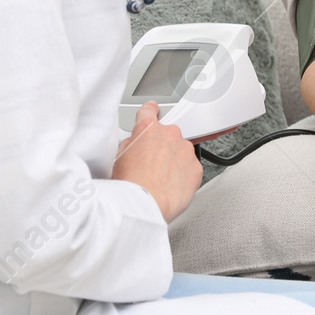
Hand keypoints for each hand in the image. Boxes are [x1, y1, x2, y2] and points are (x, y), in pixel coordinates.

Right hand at [111, 101, 202, 220]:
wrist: (146, 203)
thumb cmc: (131, 184)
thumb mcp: (119, 156)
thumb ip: (131, 143)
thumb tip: (136, 144)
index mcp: (148, 128)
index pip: (149, 111)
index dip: (150, 111)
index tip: (153, 111)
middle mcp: (169, 134)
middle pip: (167, 135)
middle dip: (161, 146)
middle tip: (151, 164)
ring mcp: (185, 149)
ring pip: (180, 151)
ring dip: (173, 160)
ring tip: (160, 179)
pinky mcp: (196, 167)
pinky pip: (190, 167)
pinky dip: (183, 175)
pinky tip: (171, 186)